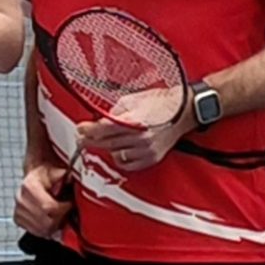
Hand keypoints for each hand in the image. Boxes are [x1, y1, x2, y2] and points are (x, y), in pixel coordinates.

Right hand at [13, 161, 74, 237]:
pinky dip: (46, 229)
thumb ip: (63, 175)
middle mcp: (21, 199)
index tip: (69, 204)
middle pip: (46, 222)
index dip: (63, 208)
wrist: (35, 176)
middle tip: (65, 211)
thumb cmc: (46, 175)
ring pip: (42, 230)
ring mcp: (18, 210)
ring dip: (54, 225)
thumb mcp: (56, 170)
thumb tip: (71, 179)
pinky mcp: (18, 219)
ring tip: (59, 215)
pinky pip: (37, 232)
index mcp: (29, 186)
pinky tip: (51, 219)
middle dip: (60, 218)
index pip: (48, 207)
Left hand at [74, 96, 188, 174]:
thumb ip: (114, 112)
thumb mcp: (133, 100)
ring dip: (107, 148)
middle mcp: (141, 138)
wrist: (184, 112)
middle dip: (91, 140)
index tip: (80, 128)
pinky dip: (120, 158)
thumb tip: (99, 120)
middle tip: (82, 137)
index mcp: (136, 121)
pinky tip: (118, 150)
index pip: (104, 129)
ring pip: (115, 155)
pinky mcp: (151, 159)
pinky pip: (128, 164)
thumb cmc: (161, 103)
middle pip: (106, 143)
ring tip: (103, 141)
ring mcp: (147, 150)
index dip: (88, 130)